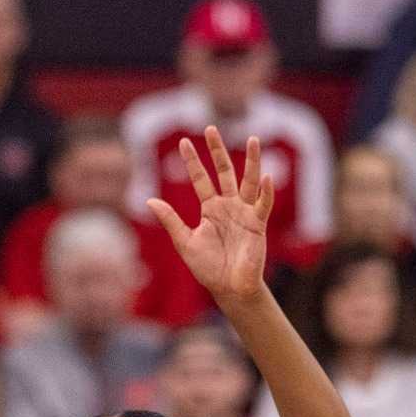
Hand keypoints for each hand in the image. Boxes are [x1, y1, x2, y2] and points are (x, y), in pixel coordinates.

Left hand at [146, 127, 273, 303]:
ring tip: (254, 140)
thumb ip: (170, 220)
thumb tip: (149, 200)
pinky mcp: (257, 224)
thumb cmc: (207, 268)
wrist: (228, 288)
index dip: (193, 161)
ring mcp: (245, 213)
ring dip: (252, 161)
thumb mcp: (184, 242)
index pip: (201, 178)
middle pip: (225, 172)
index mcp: (210, 209)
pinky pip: (263, 205)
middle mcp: (229, 205)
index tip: (184, 142)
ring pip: (249, 181)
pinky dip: (265, 192)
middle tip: (211, 128)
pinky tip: (266, 178)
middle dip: (218, 151)